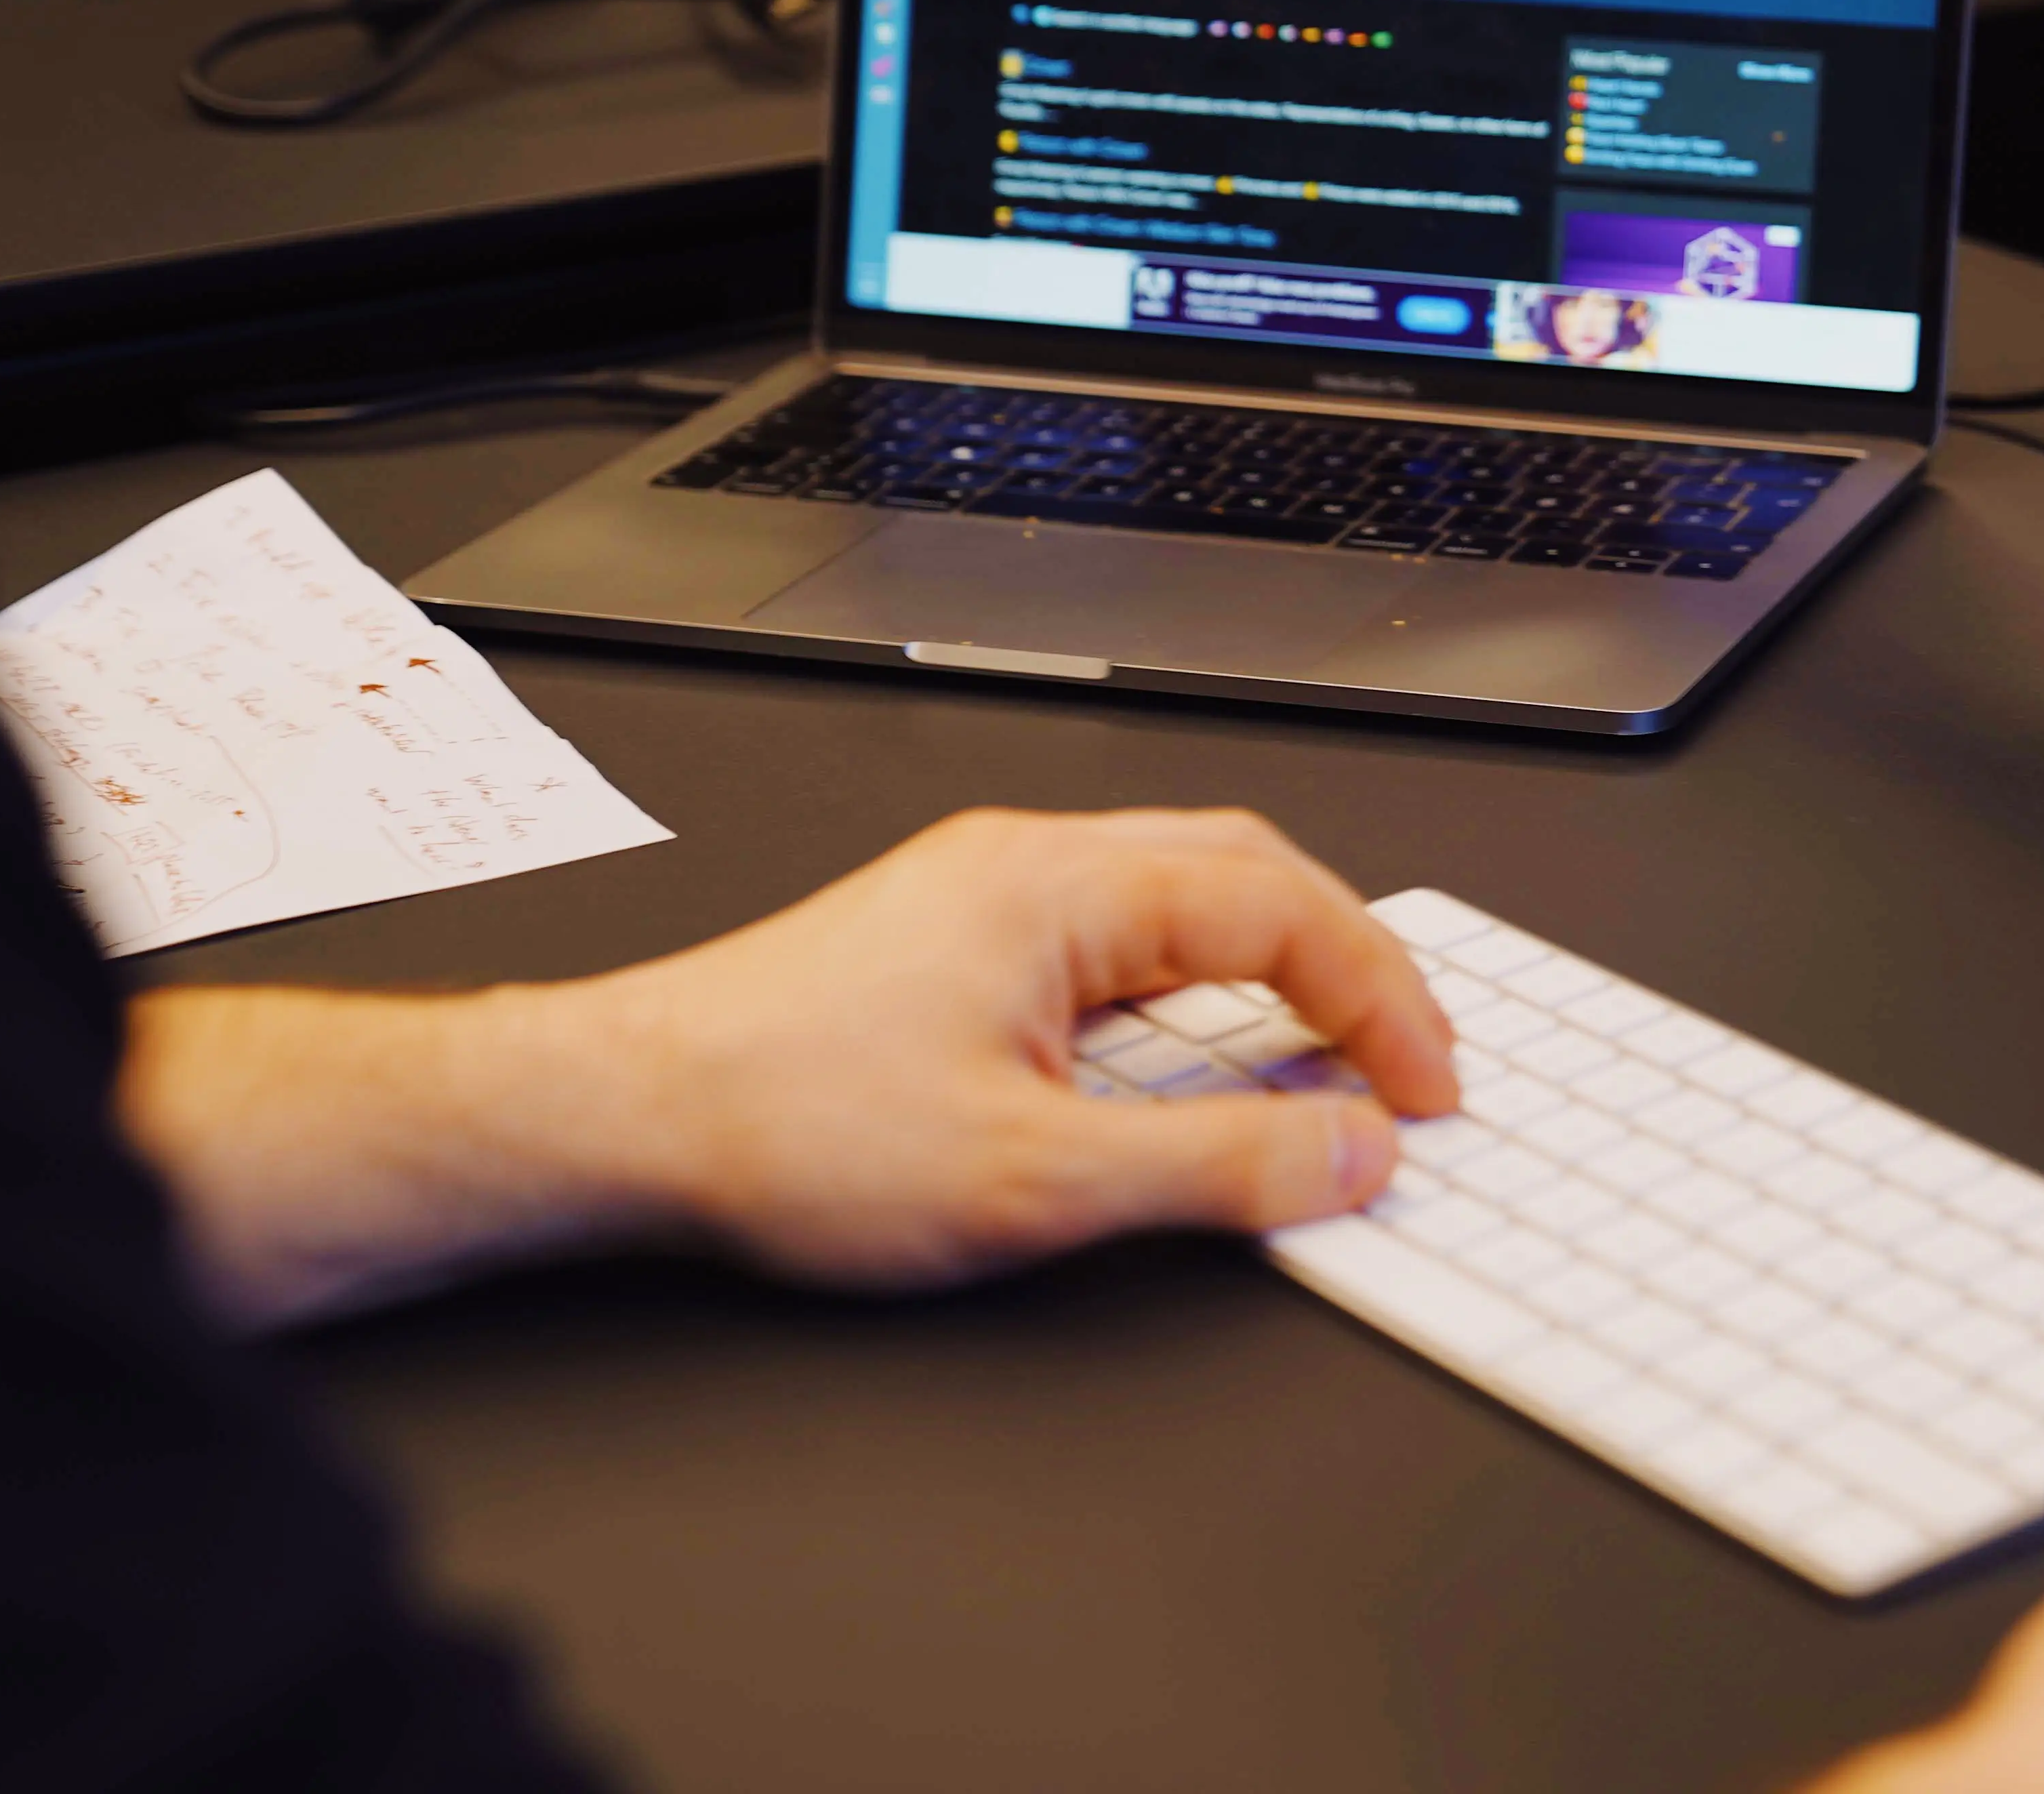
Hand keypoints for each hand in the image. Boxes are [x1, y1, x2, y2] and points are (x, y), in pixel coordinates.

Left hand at [122, 805, 1458, 1325]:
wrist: (616, 1119)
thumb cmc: (782, 1131)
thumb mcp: (1033, 1180)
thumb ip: (1216, 1164)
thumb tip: (1350, 1152)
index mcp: (1062, 886)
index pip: (1287, 908)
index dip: (1383, 999)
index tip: (1427, 1087)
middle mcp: (1029, 863)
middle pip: (1250, 872)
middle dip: (1351, 963)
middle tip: (1406, 1062)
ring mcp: (986, 893)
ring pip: (1184, 893)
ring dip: (1275, 966)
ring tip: (1328, 1057)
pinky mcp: (953, 938)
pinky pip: (1121, 931)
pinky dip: (1198, 983)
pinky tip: (1199, 1052)